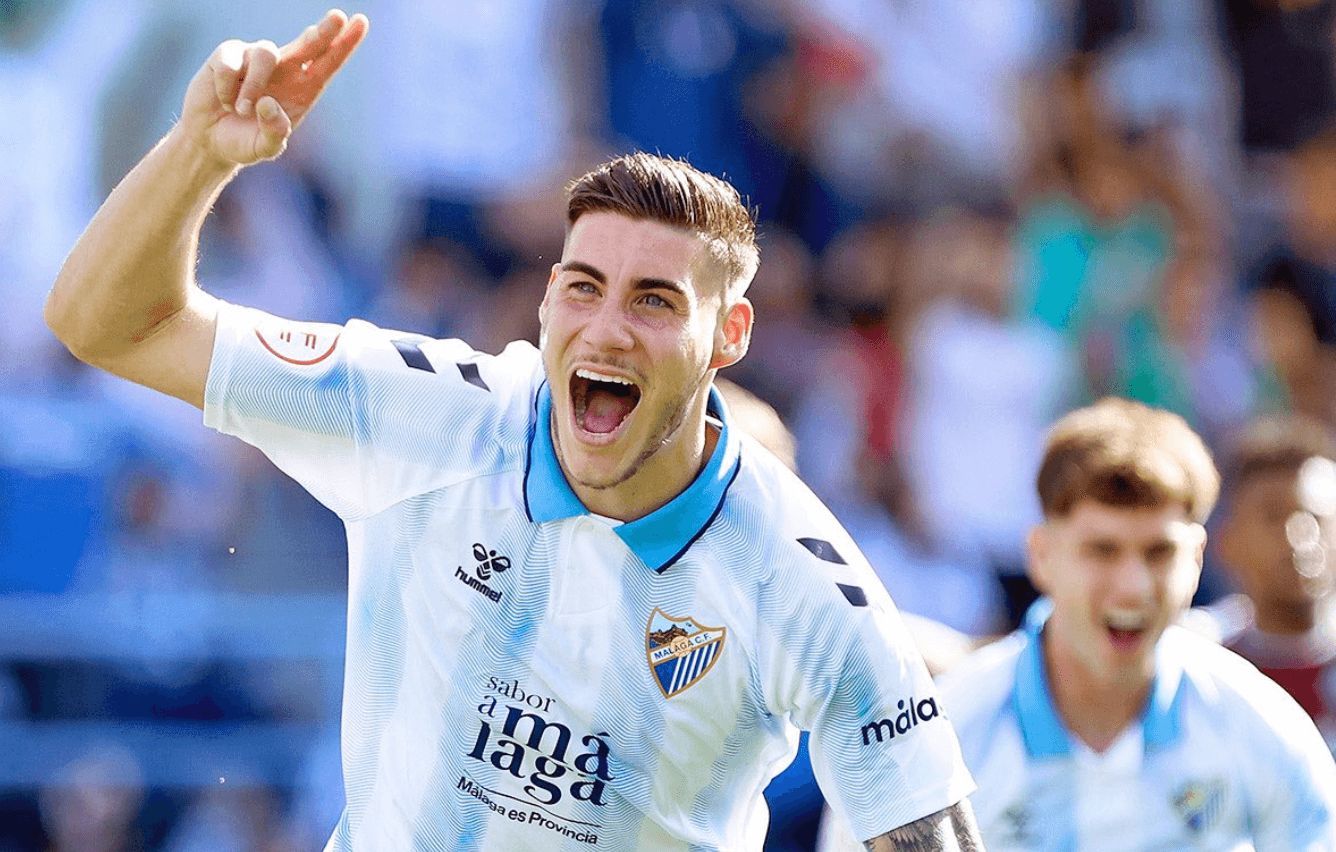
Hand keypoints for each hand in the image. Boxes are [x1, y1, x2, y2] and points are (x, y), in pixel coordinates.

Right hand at [179, 9, 368, 166]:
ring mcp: (256, 58)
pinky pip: (231, 62)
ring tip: (241, 110)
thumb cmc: (244, 141)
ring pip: (265, 55)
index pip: (328, 62)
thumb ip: (273, 133)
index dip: (344, 43)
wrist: (209, 140)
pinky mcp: (228, 55)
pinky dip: (227, 87)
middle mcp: (284, 69)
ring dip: (254, 86)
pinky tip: (223, 101)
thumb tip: (268, 104)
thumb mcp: (263, 148)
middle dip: (324, 31)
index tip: (361, 21)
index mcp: (303, 89)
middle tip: (338, 17)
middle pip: (309, 43)